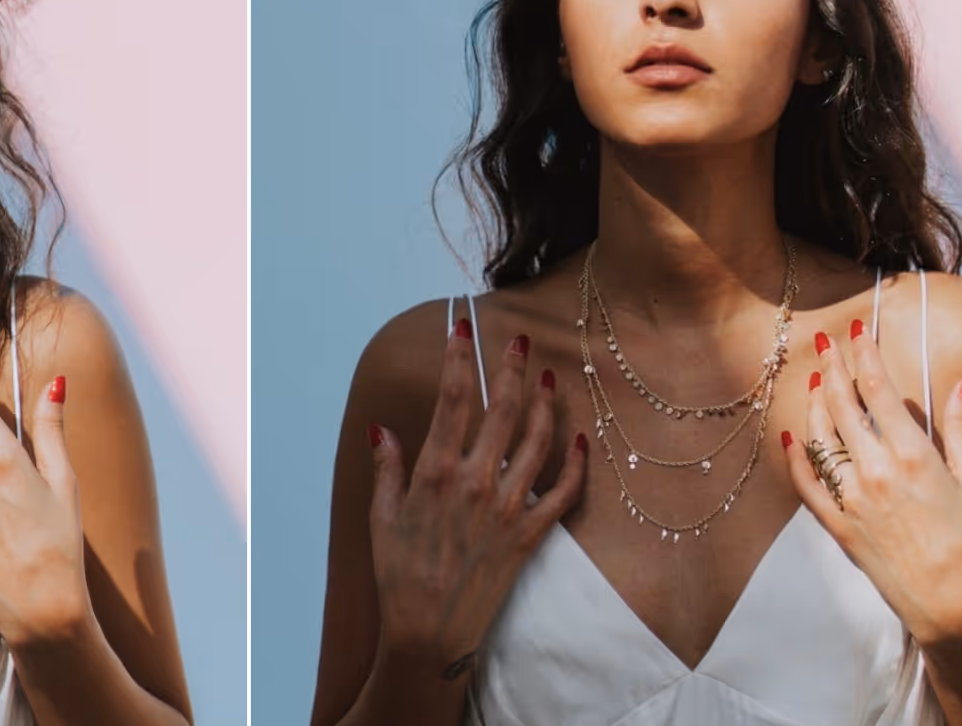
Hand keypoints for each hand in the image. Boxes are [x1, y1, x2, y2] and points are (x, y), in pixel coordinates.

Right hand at [367, 321, 586, 678]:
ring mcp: (507, 507)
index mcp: (435, 472)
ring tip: (547, 376)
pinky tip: (580, 438)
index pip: (452, 399)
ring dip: (544, 403)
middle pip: (501, 408)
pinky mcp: (529, 534)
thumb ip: (386, 468)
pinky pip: (563, 491)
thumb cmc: (398, 575)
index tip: (461, 328)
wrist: (428, 633)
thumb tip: (382, 429)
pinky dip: (576, 463)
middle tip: (517, 339)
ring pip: (536, 440)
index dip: (458, 357)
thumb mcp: (381, 517)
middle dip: (510, 367)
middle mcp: (476, 481)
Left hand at [782, 322, 961, 647]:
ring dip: (815, 403)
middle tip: (825, 341)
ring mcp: (850, 497)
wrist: (951, 604)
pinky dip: (795, 457)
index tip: (857, 329)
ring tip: (816, 380)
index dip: (864, 353)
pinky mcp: (836, 524)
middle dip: (832, 366)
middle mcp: (875, 471)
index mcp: (912, 455)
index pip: (878, 388)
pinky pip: (806, 483)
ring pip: (819, 436)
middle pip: (842, 404)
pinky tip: (791, 437)